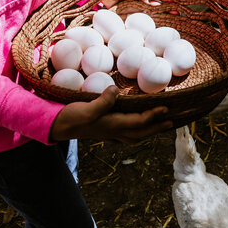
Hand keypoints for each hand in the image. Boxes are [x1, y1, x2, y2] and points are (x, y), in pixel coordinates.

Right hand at [50, 86, 172, 143]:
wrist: (56, 126)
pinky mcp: (103, 131)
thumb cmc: (70, 116)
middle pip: (142, 132)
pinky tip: (135, 130)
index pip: (139, 121)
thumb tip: (116, 91)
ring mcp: (109, 133)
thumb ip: (102, 101)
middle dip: (157, 127)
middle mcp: (114, 131)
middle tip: (172, 122)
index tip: (166, 108)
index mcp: (113, 124)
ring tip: (158, 127)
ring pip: (134, 136)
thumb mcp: (86, 108)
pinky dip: (134, 133)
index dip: (154, 115)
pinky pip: (124, 135)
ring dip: (148, 132)